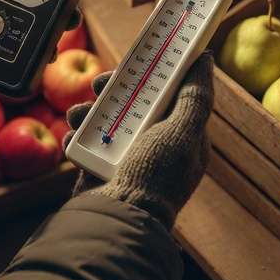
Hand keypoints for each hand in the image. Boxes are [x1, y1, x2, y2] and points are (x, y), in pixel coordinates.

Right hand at [62, 52, 214, 227]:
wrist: (116, 221)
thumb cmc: (155, 177)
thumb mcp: (182, 132)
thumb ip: (196, 97)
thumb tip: (207, 59)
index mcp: (182, 138)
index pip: (172, 96)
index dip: (156, 75)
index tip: (139, 58)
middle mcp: (156, 146)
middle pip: (136, 103)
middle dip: (116, 90)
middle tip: (100, 83)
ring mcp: (127, 157)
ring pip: (107, 119)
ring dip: (90, 110)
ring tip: (78, 112)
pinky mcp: (101, 168)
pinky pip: (88, 141)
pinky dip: (78, 134)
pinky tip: (73, 133)